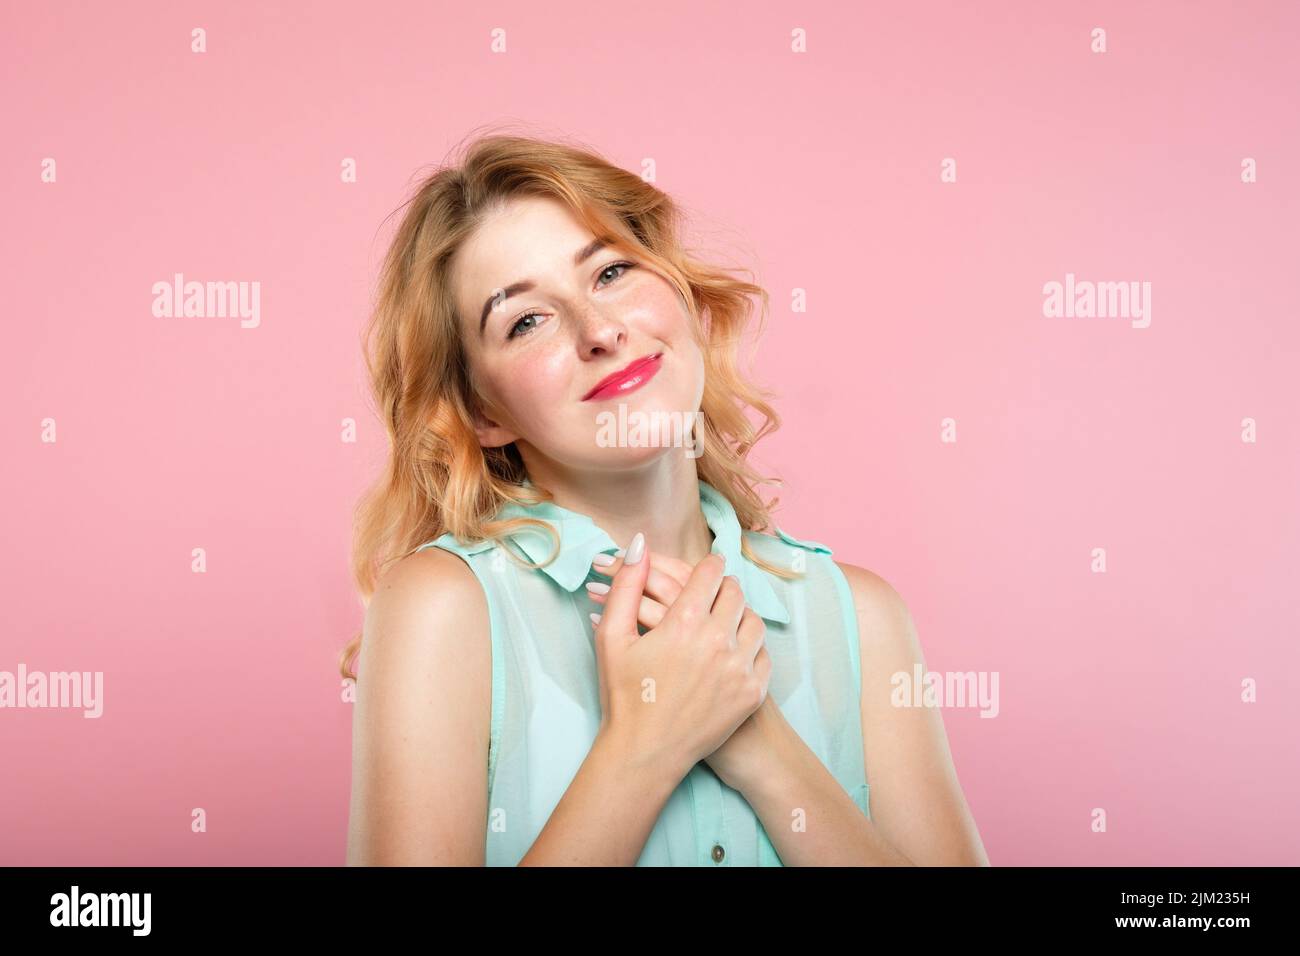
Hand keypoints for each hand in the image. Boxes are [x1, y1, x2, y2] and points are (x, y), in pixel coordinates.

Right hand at [588, 547, 774, 791]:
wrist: (645, 753)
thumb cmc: (623, 694)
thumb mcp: (612, 636)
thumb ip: (626, 584)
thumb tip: (640, 543)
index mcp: (684, 622)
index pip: (711, 572)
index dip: (707, 566)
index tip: (704, 571)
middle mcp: (718, 641)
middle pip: (736, 592)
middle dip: (723, 588)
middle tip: (712, 594)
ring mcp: (740, 668)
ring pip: (754, 620)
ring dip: (739, 615)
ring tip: (723, 621)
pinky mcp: (752, 693)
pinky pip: (763, 654)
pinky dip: (751, 647)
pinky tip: (733, 651)